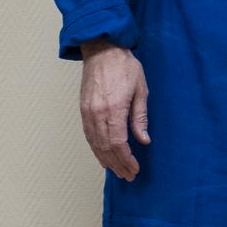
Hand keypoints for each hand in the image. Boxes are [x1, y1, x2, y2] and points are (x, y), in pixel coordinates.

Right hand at [79, 40, 149, 180]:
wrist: (102, 50)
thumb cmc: (125, 67)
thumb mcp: (140, 89)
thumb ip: (140, 116)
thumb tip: (144, 140)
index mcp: (114, 109)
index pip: (118, 144)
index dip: (126, 160)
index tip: (134, 169)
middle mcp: (97, 114)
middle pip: (105, 148)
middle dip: (117, 164)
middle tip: (128, 175)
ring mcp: (87, 113)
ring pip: (95, 144)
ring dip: (106, 160)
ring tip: (117, 171)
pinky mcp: (83, 111)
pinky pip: (88, 136)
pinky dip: (96, 149)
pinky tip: (103, 156)